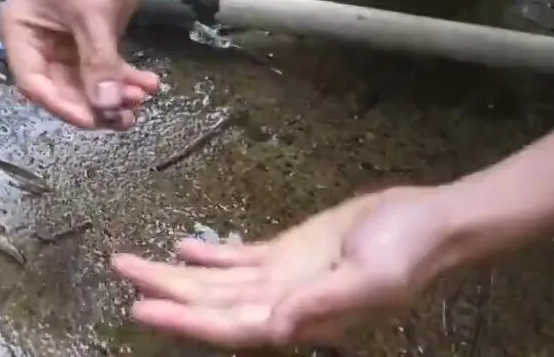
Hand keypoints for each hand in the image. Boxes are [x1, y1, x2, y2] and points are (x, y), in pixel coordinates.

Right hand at [0, 0, 159, 129]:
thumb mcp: (94, 12)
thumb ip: (99, 62)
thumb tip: (106, 107)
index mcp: (20, 30)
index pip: (33, 81)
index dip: (62, 105)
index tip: (94, 119)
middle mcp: (35, 41)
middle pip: (60, 88)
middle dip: (95, 102)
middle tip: (127, 116)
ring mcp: (63, 42)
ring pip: (85, 83)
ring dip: (113, 94)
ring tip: (142, 99)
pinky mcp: (89, 38)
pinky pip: (103, 68)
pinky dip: (124, 78)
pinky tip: (149, 84)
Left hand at [112, 186, 461, 348]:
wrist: (432, 222)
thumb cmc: (406, 252)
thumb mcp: (370, 279)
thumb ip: (322, 306)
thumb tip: (276, 330)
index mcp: (298, 318)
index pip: (228, 326)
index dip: (184, 322)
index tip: (142, 310)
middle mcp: (283, 303)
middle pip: (211, 305)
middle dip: (165, 294)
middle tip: (121, 271)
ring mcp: (284, 278)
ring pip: (217, 283)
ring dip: (176, 275)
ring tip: (133, 262)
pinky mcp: (291, 252)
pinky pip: (240, 259)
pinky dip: (209, 257)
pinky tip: (182, 248)